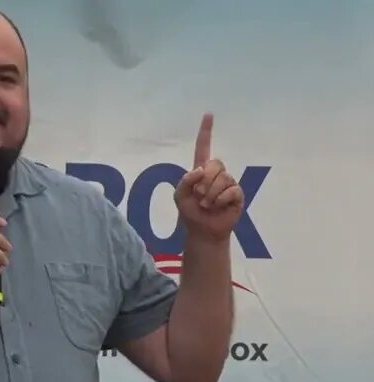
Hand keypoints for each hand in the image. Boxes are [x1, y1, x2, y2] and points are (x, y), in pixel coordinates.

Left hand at [175, 113, 242, 241]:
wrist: (203, 231)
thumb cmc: (190, 213)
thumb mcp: (179, 197)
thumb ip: (184, 181)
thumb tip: (199, 170)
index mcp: (200, 171)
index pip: (203, 147)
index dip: (206, 131)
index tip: (208, 114)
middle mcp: (216, 173)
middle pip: (215, 164)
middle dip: (205, 181)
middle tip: (199, 196)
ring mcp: (228, 183)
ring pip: (223, 178)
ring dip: (211, 194)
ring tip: (207, 204)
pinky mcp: (237, 194)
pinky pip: (231, 190)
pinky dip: (221, 200)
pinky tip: (217, 206)